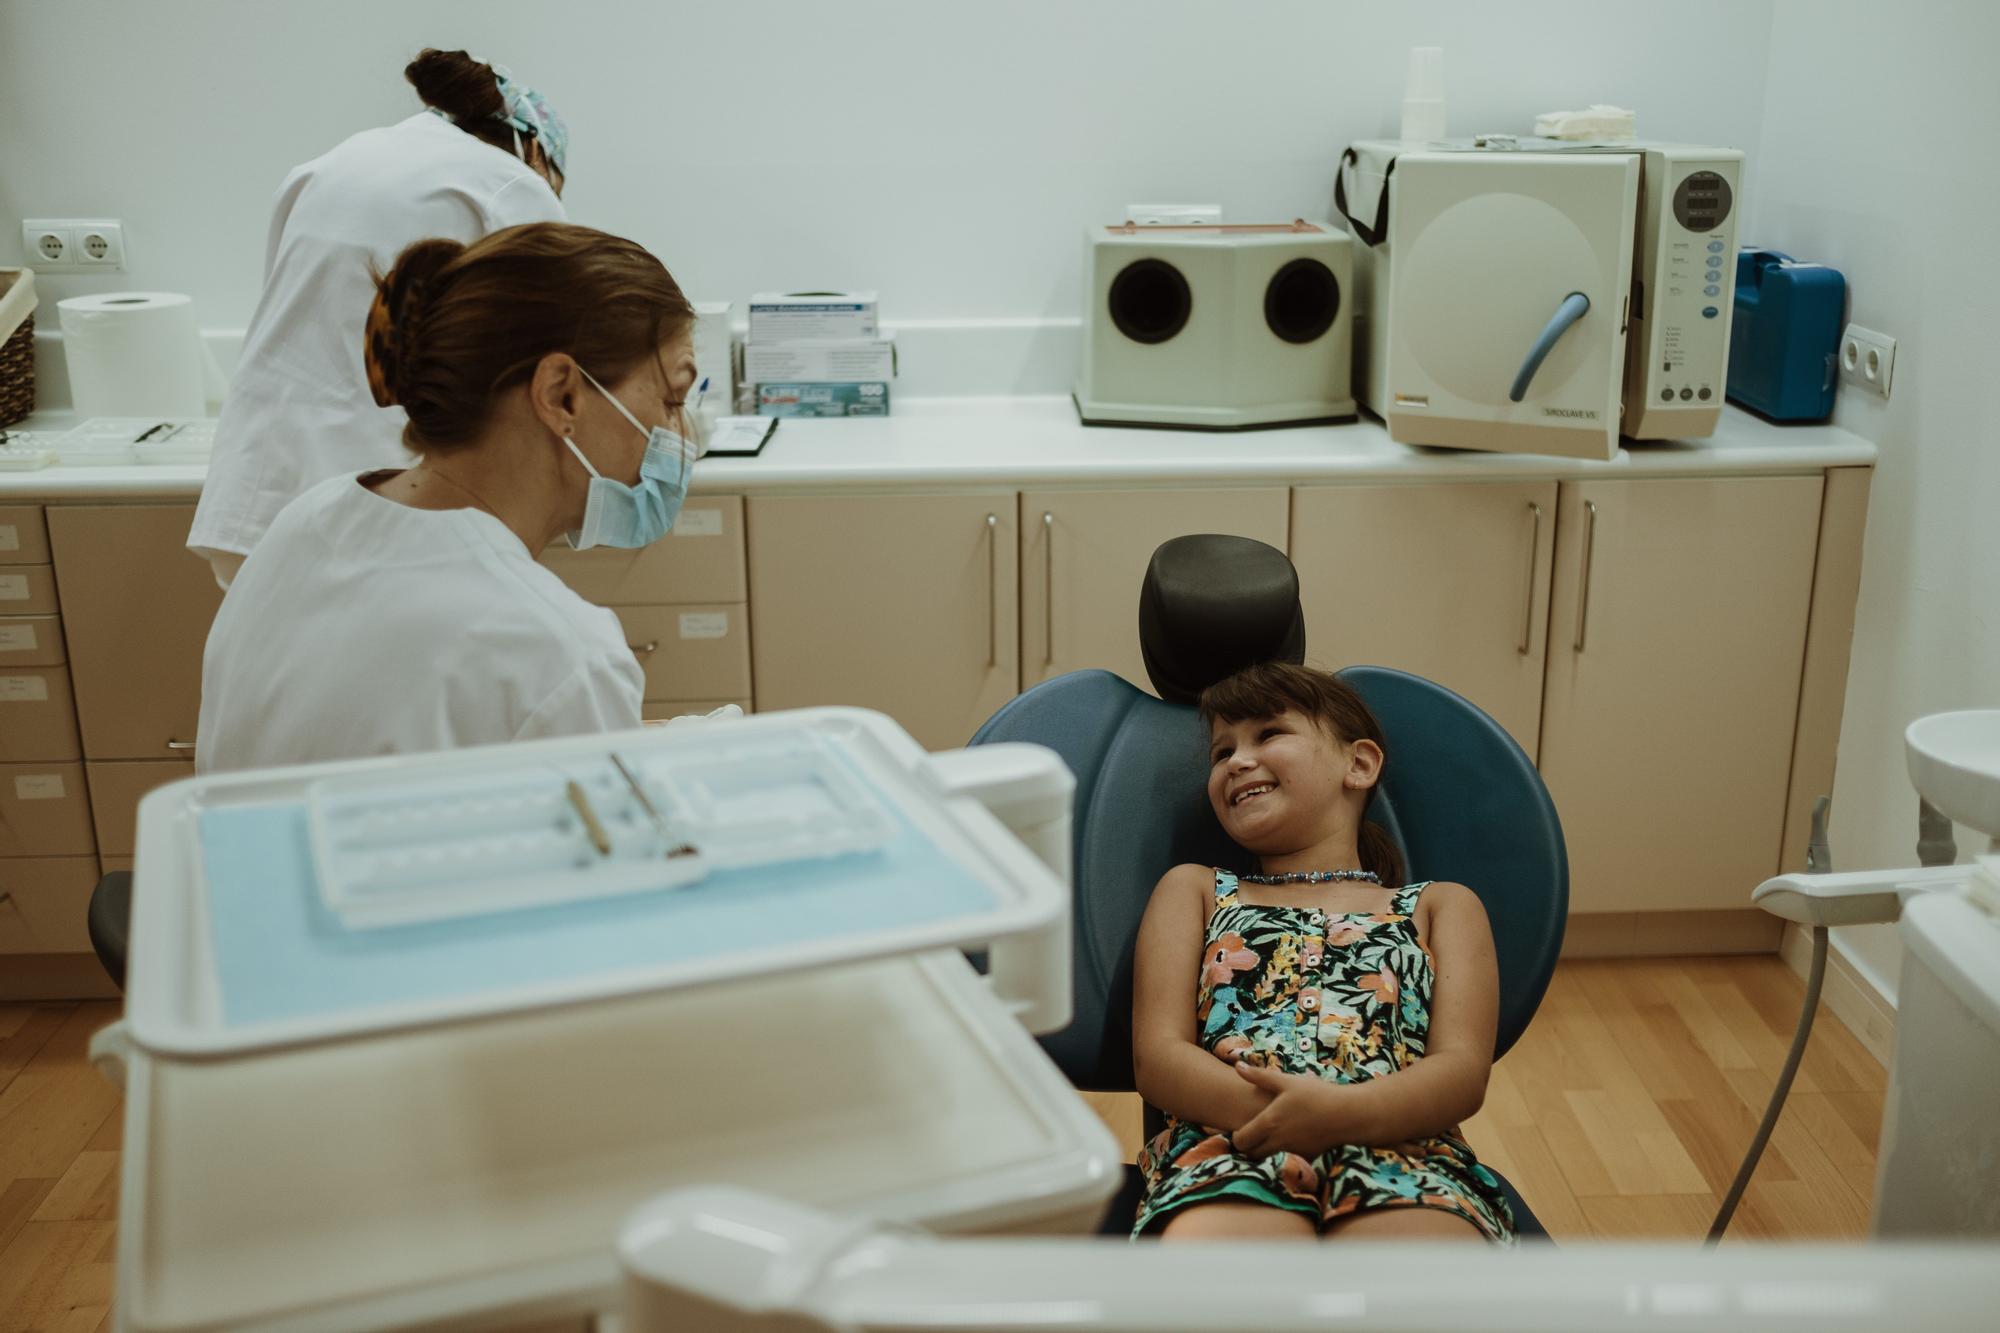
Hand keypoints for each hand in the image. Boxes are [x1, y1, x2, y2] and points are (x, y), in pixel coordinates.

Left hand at [1229, 1061, 1349, 1158]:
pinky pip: (1290, 1157)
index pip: (1240, 1141)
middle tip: (1251, 1133)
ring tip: (1270, 1133)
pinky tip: (1292, 1135)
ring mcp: (1293, 1151)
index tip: (1240, 1127)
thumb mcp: (1287, 1081)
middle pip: (1251, 1154)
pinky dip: (1286, 1151)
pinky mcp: (1308, 1156)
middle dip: (1248, 1147)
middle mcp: (1278, 1142)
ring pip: (1270, 1157)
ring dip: (1265, 1149)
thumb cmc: (1316, 1094)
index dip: (1235, 1136)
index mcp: (1269, 1123)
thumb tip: (1237, 1065)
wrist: (1349, 1114)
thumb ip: (1260, 1076)